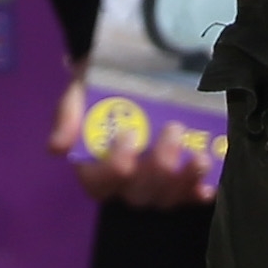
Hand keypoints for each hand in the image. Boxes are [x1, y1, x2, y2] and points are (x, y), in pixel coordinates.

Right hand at [47, 75, 215, 210]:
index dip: (114, 167)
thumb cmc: (102, 84)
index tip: (128, 135)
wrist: (133, 70)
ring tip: (198, 158)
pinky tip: (210, 184)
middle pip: (139, 193)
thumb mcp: (81, 90)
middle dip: (158, 167)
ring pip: (166, 198)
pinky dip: (200, 192)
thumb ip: (68, 115)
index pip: (99, 183)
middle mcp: (126, 183)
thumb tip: (57, 147)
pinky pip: (190, 196)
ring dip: (183, 182)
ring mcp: (155, 184)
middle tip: (172, 129)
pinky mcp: (182, 181)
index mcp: (97, 166)